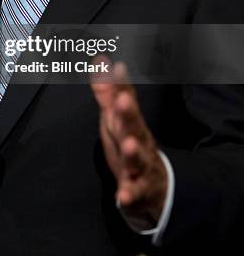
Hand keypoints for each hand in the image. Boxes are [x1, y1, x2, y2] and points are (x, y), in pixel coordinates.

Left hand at [91, 60, 166, 227]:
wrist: (155, 186)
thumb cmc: (129, 143)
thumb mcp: (115, 118)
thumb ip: (107, 92)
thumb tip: (100, 60)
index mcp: (131, 122)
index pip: (127, 101)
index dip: (122, 85)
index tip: (118, 68)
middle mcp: (139, 141)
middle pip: (134, 126)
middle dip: (129, 113)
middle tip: (123, 100)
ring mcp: (140, 166)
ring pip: (138, 159)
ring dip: (133, 151)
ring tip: (128, 144)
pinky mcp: (138, 191)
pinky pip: (135, 193)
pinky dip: (130, 194)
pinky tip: (123, 195)